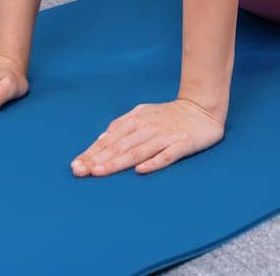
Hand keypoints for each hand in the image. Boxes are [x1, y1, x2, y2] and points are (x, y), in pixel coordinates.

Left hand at [70, 98, 225, 176]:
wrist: (202, 108)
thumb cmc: (169, 115)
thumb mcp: (143, 115)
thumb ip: (122, 126)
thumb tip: (101, 140)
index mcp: (136, 121)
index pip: (110, 139)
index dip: (92, 152)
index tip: (77, 165)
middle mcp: (148, 128)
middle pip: (119, 146)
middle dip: (98, 159)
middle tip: (80, 171)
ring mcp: (165, 136)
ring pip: (137, 151)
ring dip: (117, 162)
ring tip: (100, 172)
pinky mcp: (182, 144)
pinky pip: (166, 155)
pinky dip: (153, 163)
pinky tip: (140, 170)